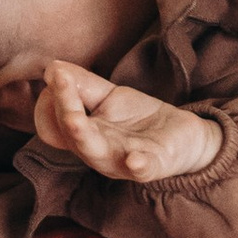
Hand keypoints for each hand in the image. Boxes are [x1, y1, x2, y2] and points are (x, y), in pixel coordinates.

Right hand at [0, 53, 218, 183]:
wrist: (185, 137)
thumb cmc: (140, 119)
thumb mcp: (111, 97)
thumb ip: (84, 84)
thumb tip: (52, 68)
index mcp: (85, 136)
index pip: (55, 123)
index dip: (52, 100)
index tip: (55, 73)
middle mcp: (98, 152)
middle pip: (72, 135)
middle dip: (64, 109)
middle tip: (59, 81)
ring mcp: (124, 161)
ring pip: (97, 153)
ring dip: (84, 137)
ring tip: (74, 119)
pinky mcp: (154, 165)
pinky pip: (142, 170)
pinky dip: (137, 166)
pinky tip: (134, 159)